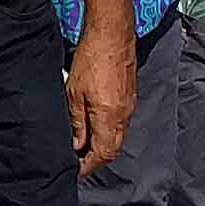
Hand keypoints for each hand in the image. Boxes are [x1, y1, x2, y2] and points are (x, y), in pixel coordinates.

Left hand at [66, 27, 136, 174]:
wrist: (112, 35)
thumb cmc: (91, 59)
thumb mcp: (74, 93)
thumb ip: (77, 123)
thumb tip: (77, 145)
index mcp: (110, 117)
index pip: (103, 154)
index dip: (89, 166)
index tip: (75, 171)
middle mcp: (124, 115)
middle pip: (113, 149)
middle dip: (96, 159)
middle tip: (77, 162)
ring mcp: (129, 106)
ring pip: (118, 137)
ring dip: (102, 146)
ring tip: (82, 147)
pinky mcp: (130, 97)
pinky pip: (121, 124)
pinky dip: (108, 132)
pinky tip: (94, 128)